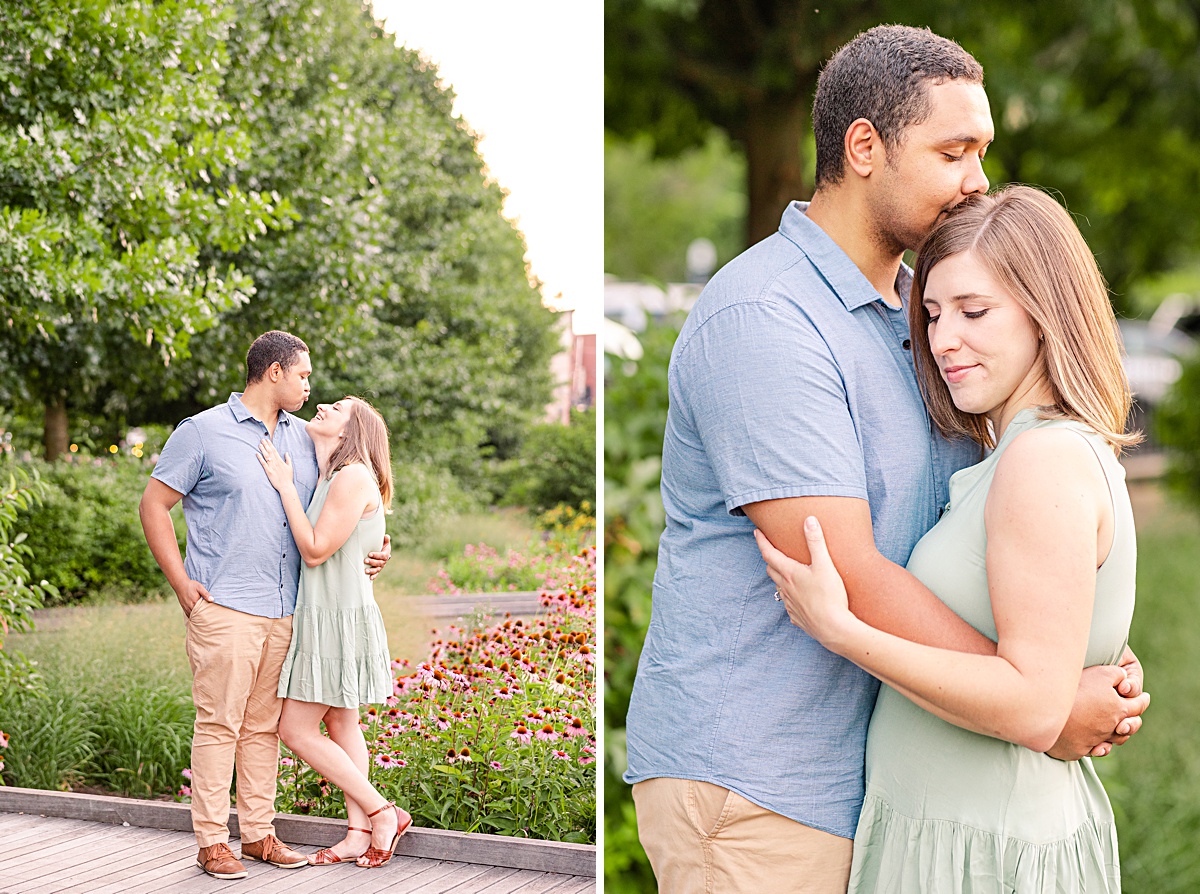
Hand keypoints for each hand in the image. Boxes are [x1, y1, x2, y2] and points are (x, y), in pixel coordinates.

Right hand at [177, 579, 213, 617]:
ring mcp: (185, 607)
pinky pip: (187, 614)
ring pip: (191, 616)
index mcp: (194, 602)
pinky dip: (191, 616)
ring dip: (196, 617)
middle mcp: (189, 606)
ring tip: (202, 620)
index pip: (201, 612)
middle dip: (202, 617)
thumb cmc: (191, 585)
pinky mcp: (183, 606)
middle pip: (196, 615)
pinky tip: (195, 617)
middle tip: (208, 620)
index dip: (206, 614)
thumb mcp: (200, 587)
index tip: (211, 616)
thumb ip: (206, 594)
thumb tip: (212, 600)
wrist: (180, 584)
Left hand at [257, 438, 294, 490]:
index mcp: (280, 461)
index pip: (275, 451)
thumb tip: (286, 453)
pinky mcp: (268, 471)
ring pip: (266, 456)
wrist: (286, 486)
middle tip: (262, 439)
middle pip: (270, 452)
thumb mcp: (290, 467)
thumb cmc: (288, 477)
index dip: (271, 445)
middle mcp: (276, 462)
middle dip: (266, 445)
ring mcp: (272, 467)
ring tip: (259, 444)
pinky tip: (257, 454)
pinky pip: (263, 464)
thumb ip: (288, 459)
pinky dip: (260, 458)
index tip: (268, 440)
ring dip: (263, 450)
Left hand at [364, 533, 390, 579]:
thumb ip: (386, 540)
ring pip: (377, 570)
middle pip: (379, 563)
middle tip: (365, 560)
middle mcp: (384, 562)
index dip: (376, 555)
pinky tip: (370, 578)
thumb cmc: (382, 546)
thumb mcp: (385, 543)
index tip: (369, 554)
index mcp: (386, 554)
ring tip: (365, 571)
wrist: (383, 553)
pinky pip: (376, 574)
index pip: (381, 555)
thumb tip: (386, 536)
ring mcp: (381, 567)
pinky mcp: (377, 570)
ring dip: (372, 571)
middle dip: (372, 562)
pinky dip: (373, 576)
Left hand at [754, 518, 852, 646]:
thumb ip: (816, 542)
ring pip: (779, 587)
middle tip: (772, 550)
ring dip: (780, 577)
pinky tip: (800, 596)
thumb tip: (809, 520)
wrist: (833, 628)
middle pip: (771, 570)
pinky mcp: (797, 617)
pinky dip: (791, 596)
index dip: (761, 541)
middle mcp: (785, 588)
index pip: (769, 553)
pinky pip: (789, 604)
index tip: (756, 532)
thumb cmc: (829, 596)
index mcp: (789, 573)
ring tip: (787, 572)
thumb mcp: (825, 565)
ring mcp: (790, 604)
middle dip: (770, 558)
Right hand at [1046, 661, 1150, 760]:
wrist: (1048, 710)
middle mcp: (1110, 727)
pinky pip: (1094, 751)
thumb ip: (1117, 675)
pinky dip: (1099, 748)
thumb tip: (1125, 677)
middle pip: (1129, 727)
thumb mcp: (1101, 673)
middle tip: (1132, 716)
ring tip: (1117, 729)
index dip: (1143, 700)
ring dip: (1118, 736)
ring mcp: (1094, 741)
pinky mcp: (1078, 750)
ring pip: (1113, 742)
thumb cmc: (1076, 689)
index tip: (1144, 697)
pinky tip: (1098, 744)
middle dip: (1133, 721)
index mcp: (1118, 709)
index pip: (1139, 705)